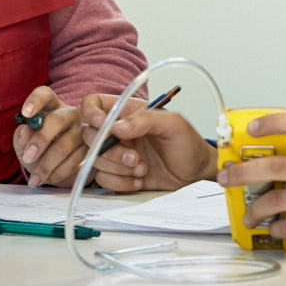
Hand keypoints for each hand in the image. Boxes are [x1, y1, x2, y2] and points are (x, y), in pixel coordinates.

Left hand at [14, 86, 87, 186]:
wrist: (54, 166)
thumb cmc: (37, 148)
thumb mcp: (24, 143)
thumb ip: (21, 136)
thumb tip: (26, 130)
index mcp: (50, 105)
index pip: (44, 94)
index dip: (35, 101)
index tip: (25, 114)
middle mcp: (68, 114)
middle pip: (57, 120)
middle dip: (41, 140)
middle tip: (27, 157)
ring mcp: (81, 130)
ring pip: (65, 145)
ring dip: (47, 165)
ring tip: (35, 178)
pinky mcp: (90, 148)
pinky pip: (74, 161)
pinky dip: (59, 173)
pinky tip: (48, 178)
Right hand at [78, 93, 215, 190]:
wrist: (197, 173)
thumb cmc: (188, 143)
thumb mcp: (173, 124)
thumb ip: (145, 120)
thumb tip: (116, 126)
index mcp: (127, 112)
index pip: (92, 104)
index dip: (91, 114)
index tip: (107, 128)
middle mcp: (117, 131)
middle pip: (89, 136)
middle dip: (110, 151)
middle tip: (135, 157)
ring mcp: (117, 153)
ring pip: (95, 160)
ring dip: (119, 169)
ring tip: (143, 167)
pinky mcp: (120, 174)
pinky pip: (103, 179)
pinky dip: (121, 182)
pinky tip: (140, 179)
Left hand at [218, 112, 285, 250]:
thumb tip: (264, 157)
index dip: (273, 121)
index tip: (250, 128)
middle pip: (276, 166)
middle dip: (242, 172)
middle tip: (225, 178)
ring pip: (278, 199)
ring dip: (254, 208)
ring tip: (247, 214)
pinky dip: (275, 228)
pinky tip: (271, 228)